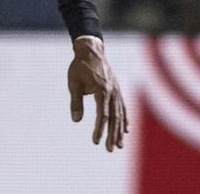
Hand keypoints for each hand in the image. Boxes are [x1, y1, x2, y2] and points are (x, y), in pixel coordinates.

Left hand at [68, 36, 127, 151]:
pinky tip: (126, 129)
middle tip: (110, 150)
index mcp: (102, 90)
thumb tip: (76, 120)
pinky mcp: (117, 90)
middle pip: (114, 118)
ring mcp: (117, 91)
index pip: (102, 115)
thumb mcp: (73, 83)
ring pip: (120, 114)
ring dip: (120, 131)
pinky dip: (125, 119)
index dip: (99, 129)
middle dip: (112, 135)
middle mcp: (112, 92)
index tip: (95, 141)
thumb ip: (76, 102)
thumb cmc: (79, 67)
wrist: (91, 51)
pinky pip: (123, 107)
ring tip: (119, 145)